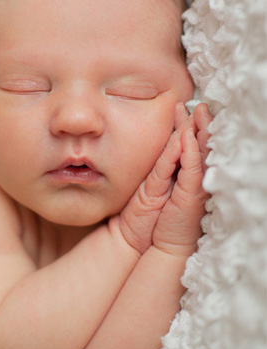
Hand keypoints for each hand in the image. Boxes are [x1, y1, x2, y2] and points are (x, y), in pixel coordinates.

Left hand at [112, 103, 195, 254]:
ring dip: (200, 132)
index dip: (189, 127)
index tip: (182, 108)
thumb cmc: (147, 218)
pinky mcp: (190, 194)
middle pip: (202, 146)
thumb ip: (159, 167)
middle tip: (197, 104)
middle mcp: (195, 179)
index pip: (191, 146)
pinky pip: (191, 169)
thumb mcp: (151, 187)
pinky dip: (189, 152)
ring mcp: (195, 186)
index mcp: (185, 176)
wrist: (145, 244)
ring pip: (201, 153)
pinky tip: (187, 137)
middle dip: (199, 124)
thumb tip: (161, 147)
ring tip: (199, 111)